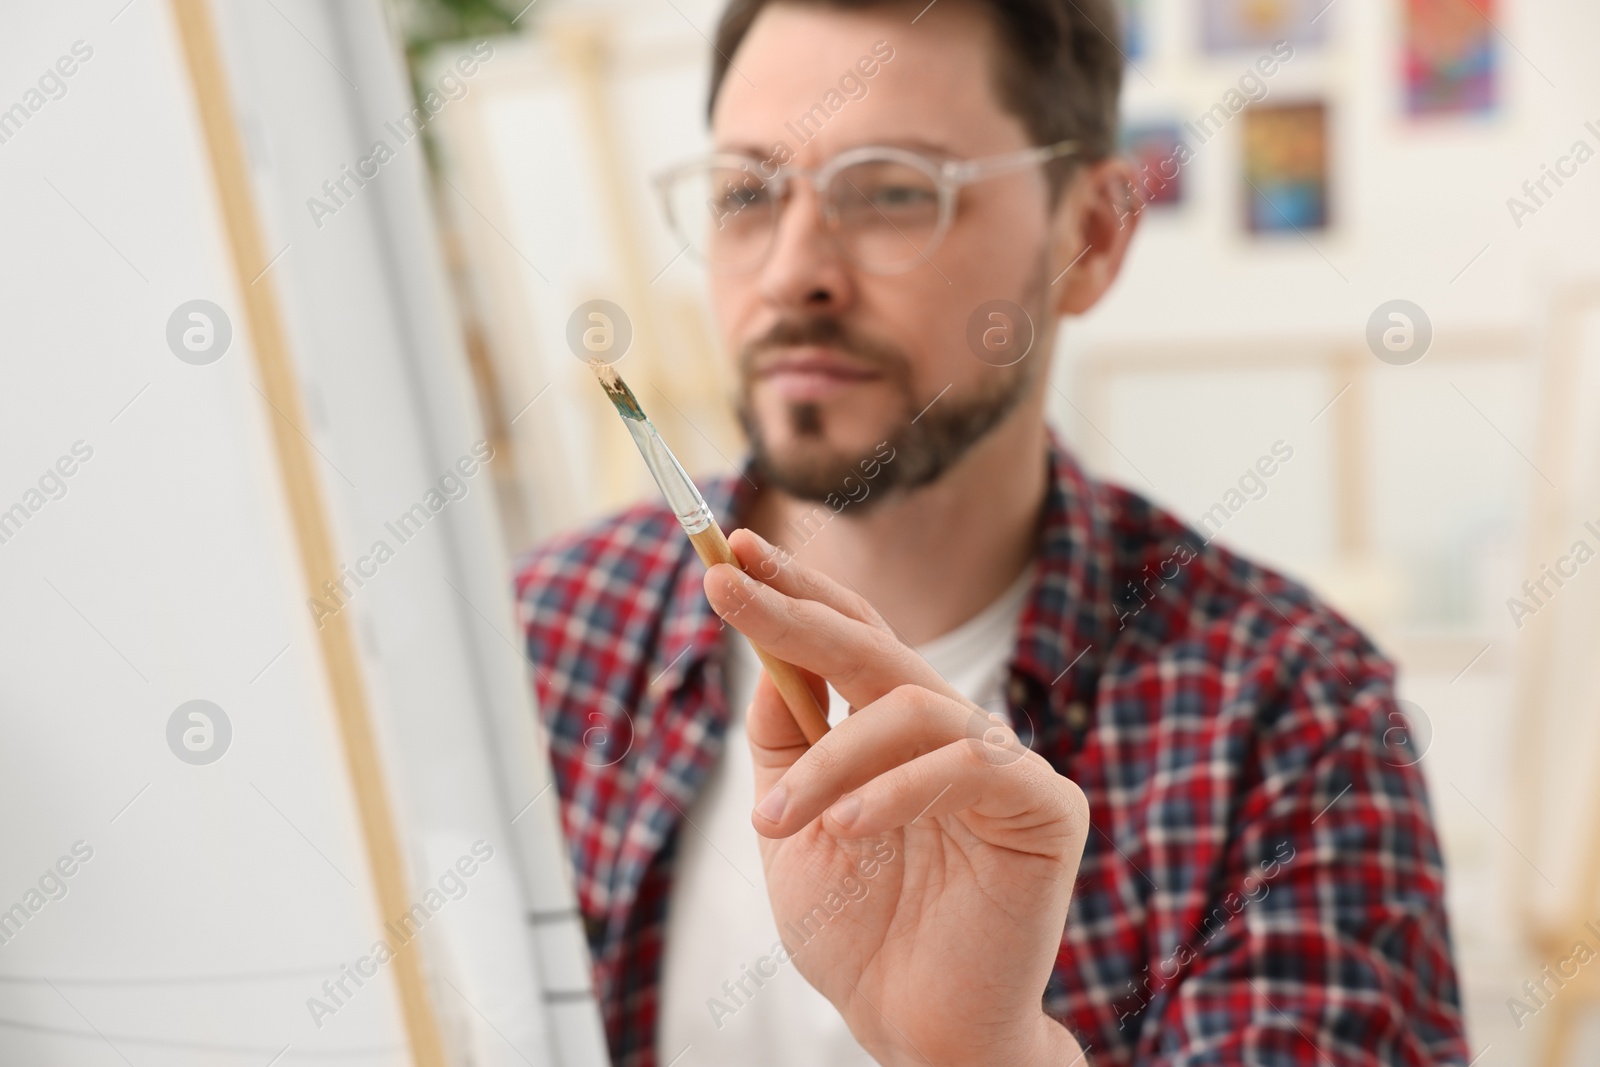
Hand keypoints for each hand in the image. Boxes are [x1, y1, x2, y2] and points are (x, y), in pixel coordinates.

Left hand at [704, 529, 1089, 1065]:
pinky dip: (896, 791)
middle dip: (794, 611)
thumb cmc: (859, 932)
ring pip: (909, 708)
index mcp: (895, 731)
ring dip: (829, 759)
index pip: (849, 638)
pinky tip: (848, 830)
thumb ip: (786, 741)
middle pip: (875, 645)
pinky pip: (965, 768)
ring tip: (777, 822)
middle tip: (726, 583)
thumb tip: (769, 655)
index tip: (729, 549)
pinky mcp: (1046, 807)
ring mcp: (1002, 764)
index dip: (794, 589)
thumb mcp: (793, 825)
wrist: (913, 1030)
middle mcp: (950, 732)